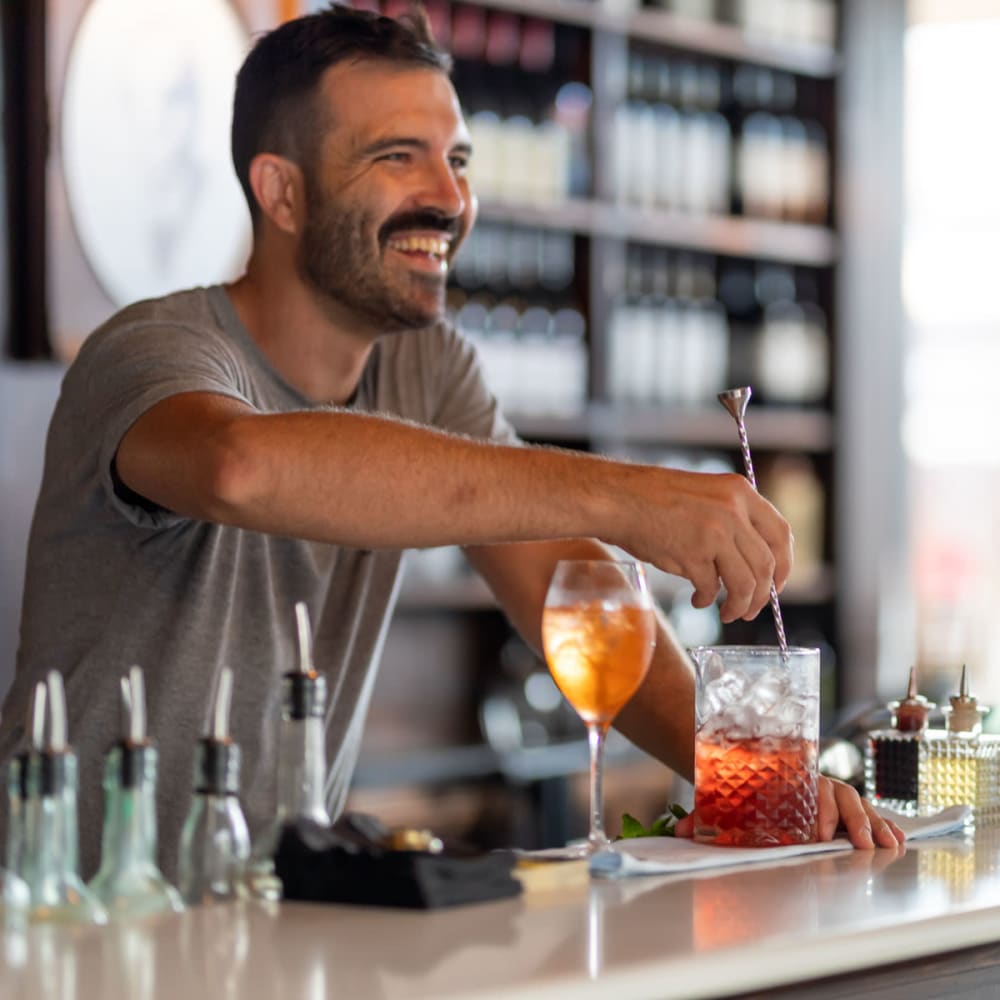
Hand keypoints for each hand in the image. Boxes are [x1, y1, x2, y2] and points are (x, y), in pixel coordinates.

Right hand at [611, 467, 792, 622]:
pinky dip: (707, 600)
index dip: (784, 565)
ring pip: (745, 583)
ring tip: (727, 613)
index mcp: (740, 492)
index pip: (780, 534)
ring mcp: (715, 532)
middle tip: (750, 609)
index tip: (776, 584)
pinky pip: (711, 587)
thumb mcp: (706, 495)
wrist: (618, 498)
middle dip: (762, 595)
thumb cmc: (654, 499)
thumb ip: (732, 519)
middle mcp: (733, 510)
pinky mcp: (693, 553)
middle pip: (766, 565)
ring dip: (739, 605)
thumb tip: (752, 561)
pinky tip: (697, 600)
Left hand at [673, 777, 906, 848]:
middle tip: (858, 844)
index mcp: (790, 784)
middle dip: (852, 820)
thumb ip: (707, 818)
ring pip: (859, 804)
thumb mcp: (726, 805)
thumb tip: (680, 833)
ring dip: (875, 824)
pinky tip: (898, 840)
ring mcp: (833, 797)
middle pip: (840, 797)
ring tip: (888, 845)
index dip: (816, 813)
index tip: (818, 834)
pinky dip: (885, 824)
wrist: (753, 774)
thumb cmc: (743, 794)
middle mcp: (816, 787)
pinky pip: (869, 813)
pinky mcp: (845, 810)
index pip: (807, 794)